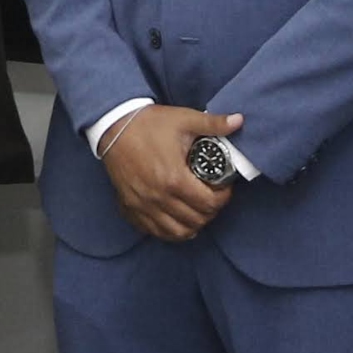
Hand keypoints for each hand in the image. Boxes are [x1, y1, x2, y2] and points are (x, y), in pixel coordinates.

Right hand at [102, 103, 244, 243]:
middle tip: (213, 196)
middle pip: (196, 220)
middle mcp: (159, 198)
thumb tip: (239, 121)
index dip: (224, 197)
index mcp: (175, 179)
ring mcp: (143, 206)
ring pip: (177, 232)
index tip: (224, 187)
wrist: (113, 126)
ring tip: (197, 210)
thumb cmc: (149, 124)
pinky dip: (170, 231)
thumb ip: (213, 124)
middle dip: (211, 211)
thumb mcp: (184, 120)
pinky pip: (154, 231)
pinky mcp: (131, 208)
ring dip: (192, 224)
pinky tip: (177, 220)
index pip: (210, 203)